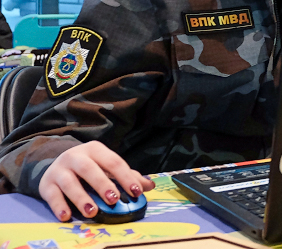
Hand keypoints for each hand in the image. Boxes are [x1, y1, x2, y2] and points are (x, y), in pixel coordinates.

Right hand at [37, 142, 154, 221]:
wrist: (57, 165)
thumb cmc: (90, 167)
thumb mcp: (107, 167)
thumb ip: (127, 176)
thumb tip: (149, 186)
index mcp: (96, 150)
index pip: (113, 162)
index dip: (125, 177)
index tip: (135, 192)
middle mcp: (76, 156)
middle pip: (90, 169)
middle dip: (103, 185)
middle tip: (114, 200)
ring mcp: (59, 169)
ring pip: (69, 182)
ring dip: (81, 198)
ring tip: (92, 212)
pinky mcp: (46, 184)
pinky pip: (51, 195)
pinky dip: (59, 206)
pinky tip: (66, 216)